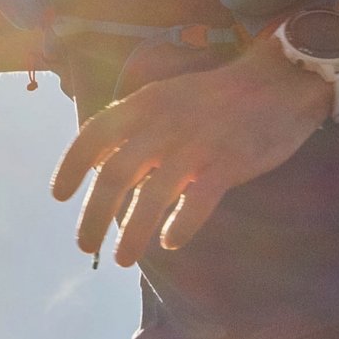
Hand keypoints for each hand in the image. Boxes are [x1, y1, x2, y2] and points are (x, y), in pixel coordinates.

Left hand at [51, 43, 330, 265]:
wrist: (279, 80)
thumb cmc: (218, 96)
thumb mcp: (167, 97)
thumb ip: (136, 127)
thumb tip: (104, 167)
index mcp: (145, 104)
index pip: (94, 135)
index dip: (71, 166)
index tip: (59, 195)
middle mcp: (163, 124)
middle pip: (115, 175)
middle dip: (94, 216)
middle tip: (85, 245)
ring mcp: (196, 144)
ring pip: (152, 196)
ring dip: (131, 233)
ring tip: (122, 259)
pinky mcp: (229, 163)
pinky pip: (198, 201)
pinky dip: (181, 225)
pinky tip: (170, 242)